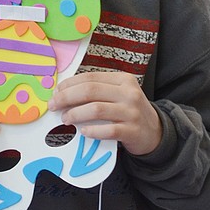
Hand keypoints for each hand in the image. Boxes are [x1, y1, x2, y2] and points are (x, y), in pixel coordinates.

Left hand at [48, 71, 162, 155]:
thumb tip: (64, 92)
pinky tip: (83, 131)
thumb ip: (97, 91)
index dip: (70, 84)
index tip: (56, 92)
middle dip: (67, 97)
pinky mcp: (132, 131)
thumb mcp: (118, 94)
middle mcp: (128, 93)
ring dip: (76, 114)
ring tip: (66, 119)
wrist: (155, 132)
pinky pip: (108, 130)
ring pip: (96, 109)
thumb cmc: (128, 111)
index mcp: (122, 79)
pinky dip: (92, 130)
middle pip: (90, 91)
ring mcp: (131, 112)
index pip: (90, 78)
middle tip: (54, 105)